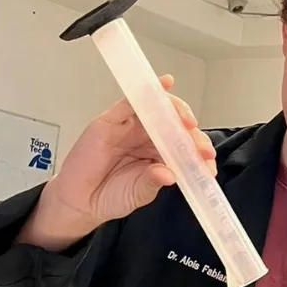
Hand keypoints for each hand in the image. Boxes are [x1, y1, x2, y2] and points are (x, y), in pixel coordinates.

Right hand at [17, 74, 215, 249]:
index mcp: (159, 154)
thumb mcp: (138, 194)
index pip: (185, 145)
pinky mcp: (112, 120)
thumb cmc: (109, 196)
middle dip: (192, 135)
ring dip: (177, 112)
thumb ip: (153, 183)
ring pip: (159, 109)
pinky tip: (165, 84)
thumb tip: (169, 174)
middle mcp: (147, 137)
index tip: (208, 162)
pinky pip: (132, 101)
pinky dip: (149, 91)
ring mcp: (130, 127)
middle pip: (176, 125)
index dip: (198, 150)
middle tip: (201, 148)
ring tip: (188, 124)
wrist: (78, 201)